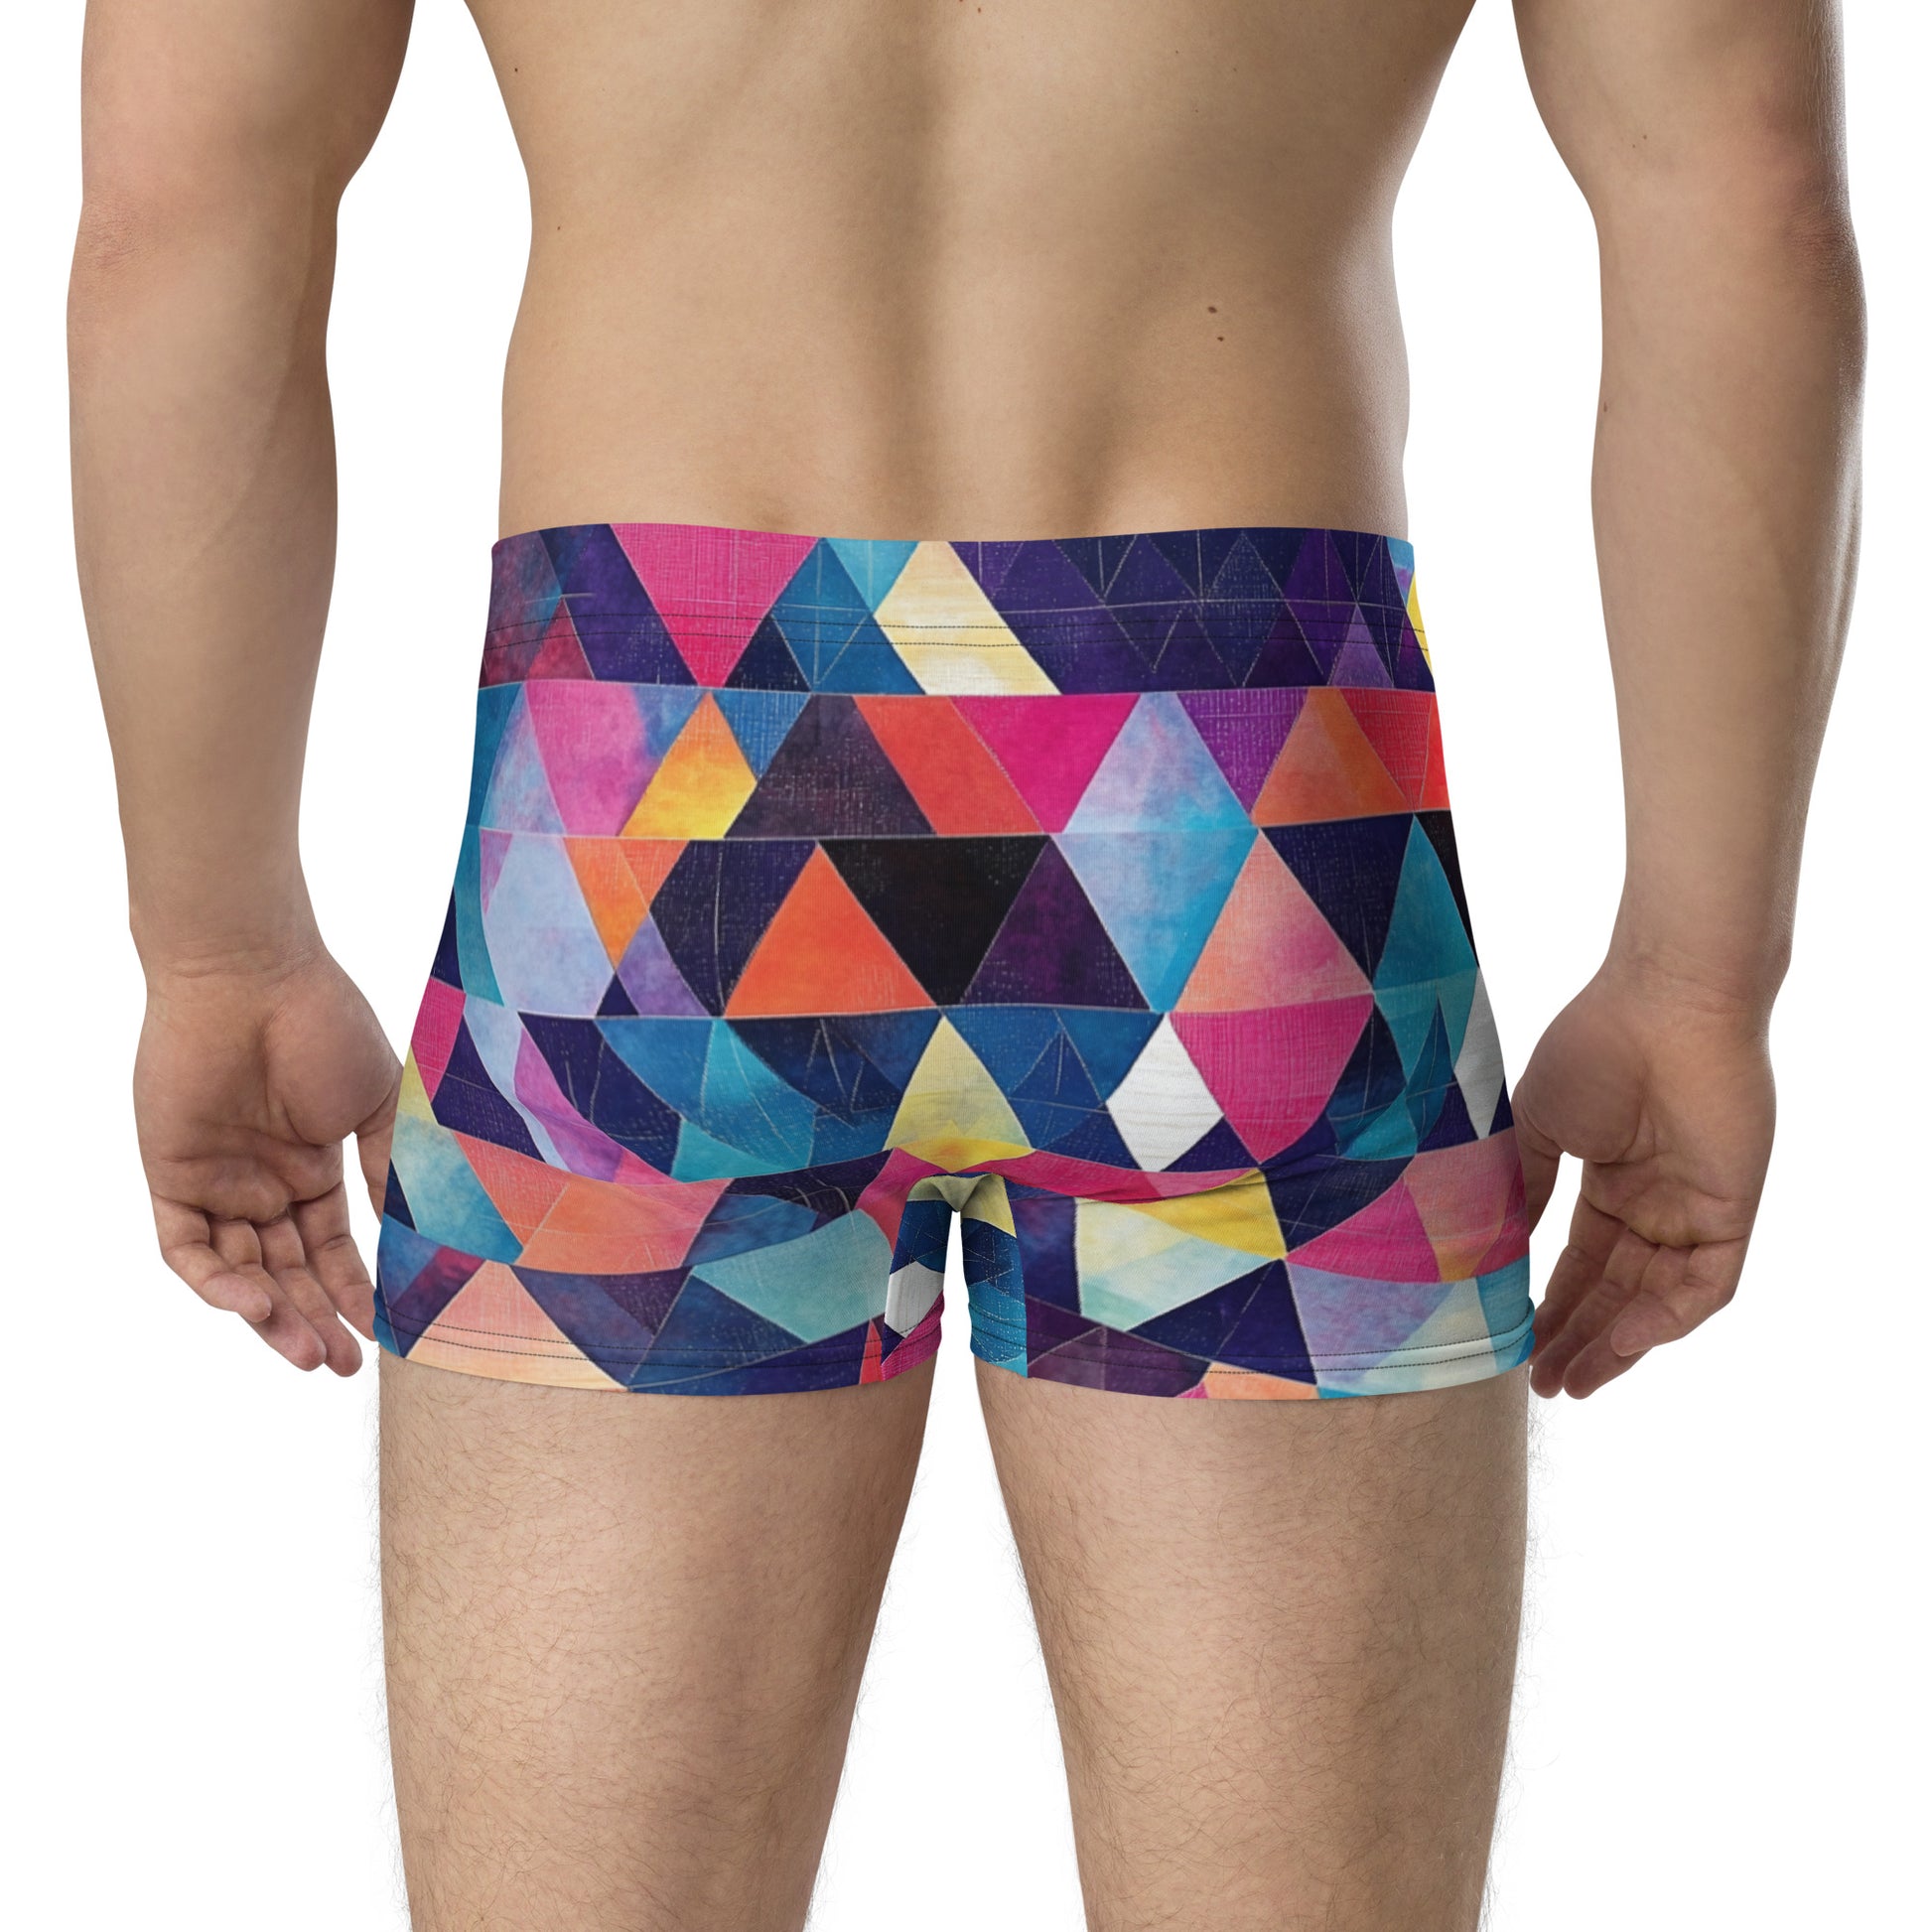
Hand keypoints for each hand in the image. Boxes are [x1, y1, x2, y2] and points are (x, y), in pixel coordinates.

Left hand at [135, 951, 401, 1373]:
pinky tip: (257, 1305)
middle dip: (315, 1321)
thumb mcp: (377, 1104)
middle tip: (344, 1366)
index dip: (354, 1291)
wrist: (253, 975)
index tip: (383, 1330)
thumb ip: (391, 1169)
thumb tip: (416, 1235)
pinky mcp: (174, 1175)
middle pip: (286, 1272)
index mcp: (312, 1165)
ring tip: (310, 1352)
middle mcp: (263, 1181)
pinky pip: (188, 1249)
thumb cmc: (323, 1023)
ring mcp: (218, 1181)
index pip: (329, 1247)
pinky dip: (218, 1284)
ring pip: (240, 1272)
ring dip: (273, 1316)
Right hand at [1512, 965, 1774, 1398]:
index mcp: (1610, 1183)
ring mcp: (1693, 1210)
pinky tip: (1622, 1339)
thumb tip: (1481, 1250)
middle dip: (1579, 1341)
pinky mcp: (1730, 1211)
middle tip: (1539, 1383)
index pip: (1581, 1265)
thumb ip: (1521, 1189)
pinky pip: (1704, 1284)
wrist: (1663, 1004)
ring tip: (1571, 1381)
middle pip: (1616, 1293)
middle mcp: (1654, 1204)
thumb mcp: (1537, 1127)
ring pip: (1657, 1301)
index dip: (1550, 1307)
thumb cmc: (1595, 1048)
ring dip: (1616, 1344)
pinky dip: (1665, 1318)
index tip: (1513, 1345)